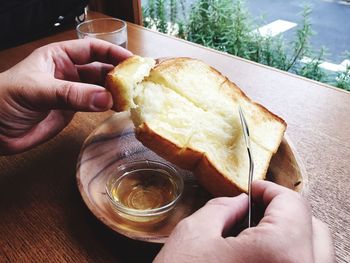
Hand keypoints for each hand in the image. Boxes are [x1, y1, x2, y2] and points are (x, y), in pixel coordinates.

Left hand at [0, 38, 131, 154]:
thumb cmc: (4, 99)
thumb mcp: (38, 90)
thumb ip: (72, 94)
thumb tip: (106, 99)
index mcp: (59, 57)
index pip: (92, 50)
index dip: (113, 53)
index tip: (133, 61)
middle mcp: (68, 72)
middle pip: (100, 69)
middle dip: (119, 74)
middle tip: (138, 83)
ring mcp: (72, 91)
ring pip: (100, 88)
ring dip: (115, 91)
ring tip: (132, 97)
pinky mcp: (73, 110)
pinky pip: (95, 104)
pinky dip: (108, 106)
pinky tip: (118, 107)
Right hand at [154, 180, 333, 262]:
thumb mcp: (195, 234)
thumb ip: (224, 207)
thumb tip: (241, 202)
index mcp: (280, 253)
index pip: (293, 205)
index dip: (270, 189)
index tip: (253, 189)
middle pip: (313, 228)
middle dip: (284, 211)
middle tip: (257, 207)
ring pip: (314, 253)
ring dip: (291, 234)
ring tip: (258, 233)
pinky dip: (288, 256)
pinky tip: (261, 256)